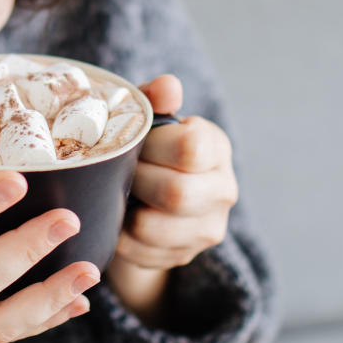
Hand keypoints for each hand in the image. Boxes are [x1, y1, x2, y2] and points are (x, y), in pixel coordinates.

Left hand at [107, 75, 237, 322]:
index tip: (135, 143)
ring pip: (153, 228)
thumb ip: (155, 99)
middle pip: (176, 193)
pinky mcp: (184, 256)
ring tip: (119, 195)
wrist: (149, 200)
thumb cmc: (146, 150)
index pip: (190, 148)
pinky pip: (139, 252)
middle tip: (118, 173)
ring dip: (125, 211)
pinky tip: (120, 219)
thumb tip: (168, 86)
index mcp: (215, 147)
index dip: (152, 147)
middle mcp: (223, 190)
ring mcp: (208, 228)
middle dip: (136, 181)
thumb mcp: (148, 120)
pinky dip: (120, 236)